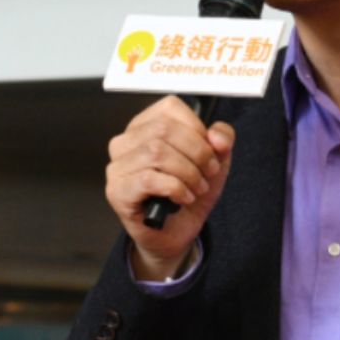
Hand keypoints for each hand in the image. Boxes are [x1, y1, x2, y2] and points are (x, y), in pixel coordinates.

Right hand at [105, 95, 234, 279]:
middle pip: (164, 129)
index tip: (211, 149)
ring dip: (188, 172)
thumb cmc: (190, 190)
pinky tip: (183, 197)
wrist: (177, 231)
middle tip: (209, 172)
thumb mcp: (216, 160)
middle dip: (197, 152)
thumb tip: (217, 137)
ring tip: (197, 187)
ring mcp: (118, 166)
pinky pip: (148, 178)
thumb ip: (222, 139)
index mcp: (147, 124)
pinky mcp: (117, 190)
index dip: (197, 127)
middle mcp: (127, 141)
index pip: (170, 108)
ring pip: (156, 152)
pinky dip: (175, 188)